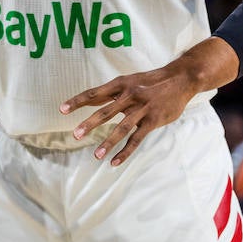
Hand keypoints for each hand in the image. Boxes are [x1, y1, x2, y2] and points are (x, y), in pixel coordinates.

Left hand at [62, 63, 202, 166]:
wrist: (181, 79)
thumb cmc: (149, 81)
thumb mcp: (129, 82)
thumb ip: (110, 93)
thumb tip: (88, 101)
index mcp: (120, 84)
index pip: (94, 94)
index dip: (77, 101)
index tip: (61, 109)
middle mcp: (130, 96)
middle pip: (106, 112)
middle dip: (90, 124)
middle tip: (75, 135)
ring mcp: (142, 109)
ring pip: (122, 128)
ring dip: (108, 143)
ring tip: (96, 156)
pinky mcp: (153, 121)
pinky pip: (137, 139)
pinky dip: (125, 151)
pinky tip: (114, 161)